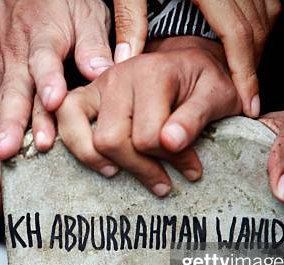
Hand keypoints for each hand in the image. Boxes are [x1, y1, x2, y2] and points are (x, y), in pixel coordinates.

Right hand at [0, 0, 113, 220]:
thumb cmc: (54, 5)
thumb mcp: (80, 11)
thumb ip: (91, 41)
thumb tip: (103, 71)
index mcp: (40, 41)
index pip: (42, 60)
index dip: (48, 79)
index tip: (54, 101)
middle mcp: (14, 66)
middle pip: (10, 99)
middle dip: (8, 129)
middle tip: (6, 155)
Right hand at [56, 36, 241, 195]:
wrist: (190, 63)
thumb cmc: (205, 83)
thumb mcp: (217, 96)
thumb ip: (195, 118)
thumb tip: (169, 142)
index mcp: (152, 73)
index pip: (148, 135)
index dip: (171, 160)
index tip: (191, 170)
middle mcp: (119, 76)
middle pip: (113, 140)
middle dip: (140, 168)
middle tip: (164, 182)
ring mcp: (99, 85)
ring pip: (89, 138)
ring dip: (106, 163)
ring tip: (124, 174)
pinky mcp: (86, 95)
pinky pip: (66, 120)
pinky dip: (77, 146)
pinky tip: (100, 163)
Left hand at [113, 0, 280, 117]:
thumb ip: (131, 17)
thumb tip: (126, 60)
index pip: (238, 36)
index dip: (246, 73)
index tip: (250, 102)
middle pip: (256, 27)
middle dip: (254, 64)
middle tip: (247, 97)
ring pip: (265, 11)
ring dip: (258, 44)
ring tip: (247, 75)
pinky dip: (260, 21)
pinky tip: (246, 39)